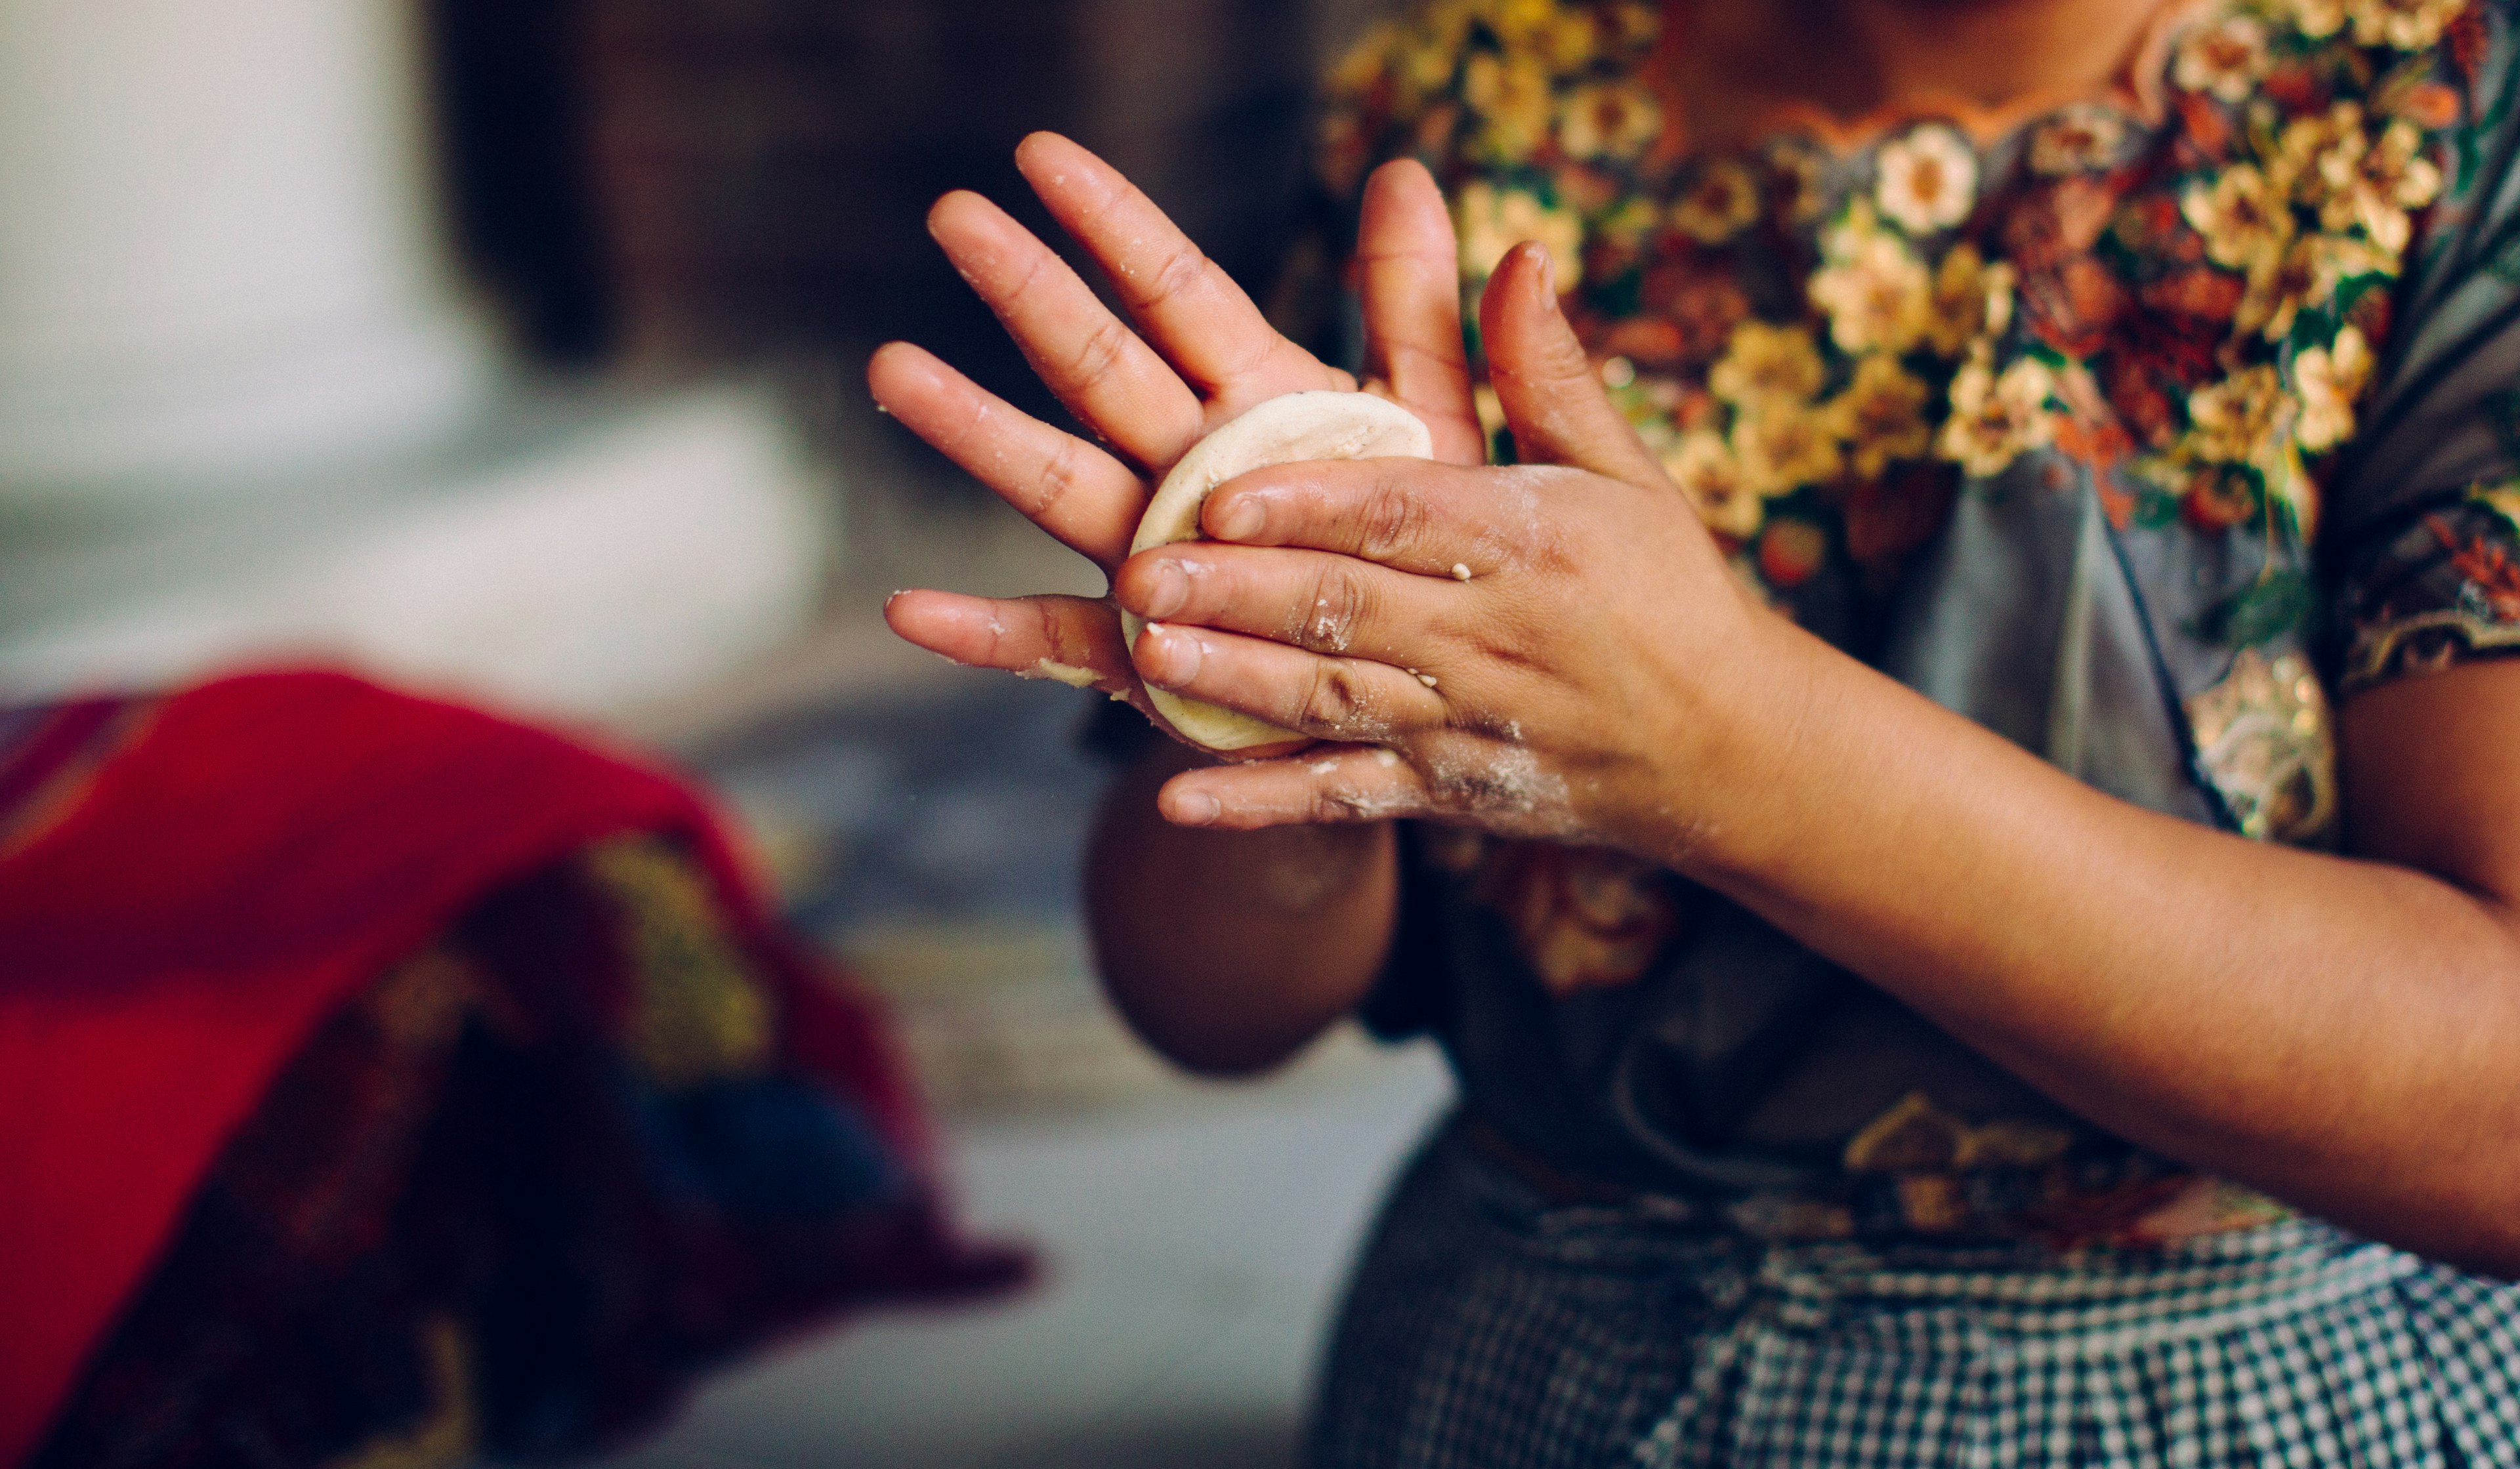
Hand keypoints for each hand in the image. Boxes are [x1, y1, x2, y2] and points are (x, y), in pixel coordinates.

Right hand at [874, 133, 1484, 743]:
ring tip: (896, 370)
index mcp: (1257, 401)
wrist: (1414, 694)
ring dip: (977, 429)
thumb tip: (1402, 169)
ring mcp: (1153, 558)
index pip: (1176, 293)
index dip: (1115, 224)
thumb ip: (1412, 306)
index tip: (1039, 154)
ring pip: (1056, 484)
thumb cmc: (1419, 552)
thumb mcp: (1434, 423)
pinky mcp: (1140, 657)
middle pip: (1098, 367)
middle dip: (1029, 292)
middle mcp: (1187, 467)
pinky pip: (1050, 645)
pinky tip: (912, 612)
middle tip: (952, 215)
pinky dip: (981, 634)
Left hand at [1115, 243, 1793, 864]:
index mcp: (1535, 546)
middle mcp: (1495, 640)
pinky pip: (1344, 800)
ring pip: (1334, 703)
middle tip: (1138, 571)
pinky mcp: (1447, 794)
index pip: (1403, 517)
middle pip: (1350, 611)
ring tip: (1144, 656)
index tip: (1222, 492)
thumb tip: (1518, 254)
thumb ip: (1548, 373)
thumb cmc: (1667, 590)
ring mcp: (1466, 725)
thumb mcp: (1623, 472)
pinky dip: (1262, 806)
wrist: (1728, 750)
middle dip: (1239, 593)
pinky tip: (1177, 802)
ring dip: (1235, 684)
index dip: (1309, 506)